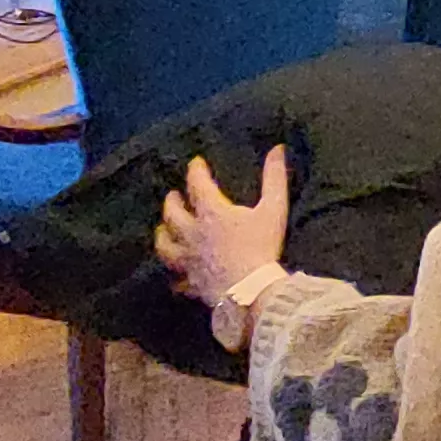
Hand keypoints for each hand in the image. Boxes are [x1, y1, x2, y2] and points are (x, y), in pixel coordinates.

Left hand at [154, 145, 292, 309]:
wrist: (249, 291)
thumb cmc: (261, 248)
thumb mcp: (273, 209)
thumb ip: (274, 178)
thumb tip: (277, 149)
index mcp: (211, 213)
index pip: (196, 184)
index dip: (195, 171)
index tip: (196, 163)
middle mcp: (192, 234)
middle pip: (173, 214)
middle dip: (172, 202)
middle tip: (173, 195)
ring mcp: (188, 260)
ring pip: (165, 246)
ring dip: (162, 235)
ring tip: (162, 230)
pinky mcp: (190, 282)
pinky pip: (177, 279)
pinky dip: (176, 276)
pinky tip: (176, 276)